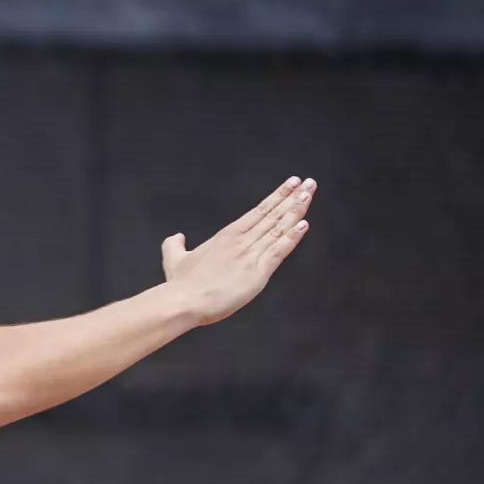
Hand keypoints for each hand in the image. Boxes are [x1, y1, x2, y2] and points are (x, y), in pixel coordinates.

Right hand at [161, 176, 315, 325]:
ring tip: (309, 194)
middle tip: (309, 182)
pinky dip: (292, 237)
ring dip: (296, 211)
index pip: (258, 210)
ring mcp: (250, 255)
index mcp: (227, 235)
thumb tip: (177, 236)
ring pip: (279, 228)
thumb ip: (175, 244)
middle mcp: (241, 240)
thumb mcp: (174, 259)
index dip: (277, 196)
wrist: (184, 301)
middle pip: (273, 214)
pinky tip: (304, 224)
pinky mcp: (257, 273)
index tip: (291, 183)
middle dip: (293, 197)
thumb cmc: (180, 283)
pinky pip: (279, 251)